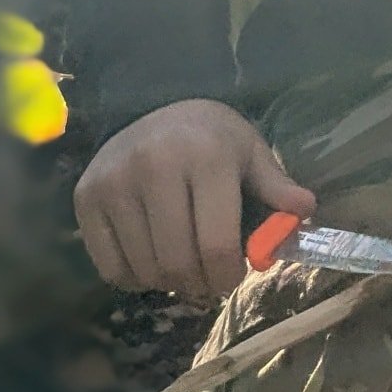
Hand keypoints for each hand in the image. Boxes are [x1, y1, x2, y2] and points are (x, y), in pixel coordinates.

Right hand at [73, 98, 315, 301]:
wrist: (151, 108)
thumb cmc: (210, 138)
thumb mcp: (249, 152)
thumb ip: (275, 186)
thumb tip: (305, 210)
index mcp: (205, 156)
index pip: (216, 245)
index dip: (228, 276)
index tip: (232, 277)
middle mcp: (154, 166)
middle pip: (177, 263)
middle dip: (200, 284)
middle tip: (209, 280)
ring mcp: (114, 183)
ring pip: (145, 270)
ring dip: (169, 282)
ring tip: (183, 264)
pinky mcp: (86, 199)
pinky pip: (111, 269)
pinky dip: (135, 277)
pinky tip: (151, 255)